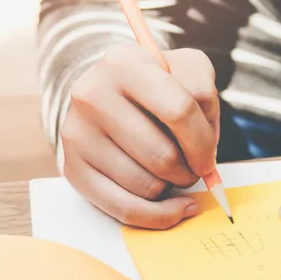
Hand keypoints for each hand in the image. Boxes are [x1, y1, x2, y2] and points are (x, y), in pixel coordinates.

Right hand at [61, 45, 220, 228]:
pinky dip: (158, 216)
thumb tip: (203, 150)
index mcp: (123, 64)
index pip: (179, 110)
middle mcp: (91, 95)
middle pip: (163, 156)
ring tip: (169, 171)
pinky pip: (124, 209)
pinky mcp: (72, 169)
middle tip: (191, 167)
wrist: (106, 96)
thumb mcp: (184, 68)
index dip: (204, 142)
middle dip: (189, 170)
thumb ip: (203, 92)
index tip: (208, 157)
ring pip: (146, 186)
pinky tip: (174, 207)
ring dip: (171, 187)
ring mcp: (77, 134)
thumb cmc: (155, 87)